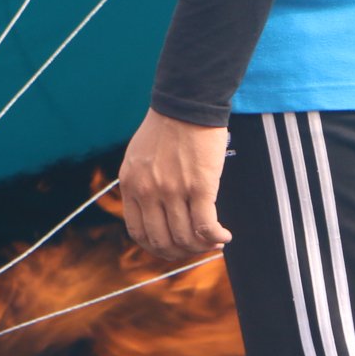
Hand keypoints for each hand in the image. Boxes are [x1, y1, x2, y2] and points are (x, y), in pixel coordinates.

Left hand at [118, 107, 231, 261]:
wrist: (187, 103)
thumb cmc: (167, 127)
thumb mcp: (138, 158)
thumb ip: (141, 184)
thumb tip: (154, 212)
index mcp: (130, 186)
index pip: (138, 232)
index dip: (156, 247)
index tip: (172, 248)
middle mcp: (147, 192)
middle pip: (162, 241)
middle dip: (181, 252)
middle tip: (196, 248)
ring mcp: (172, 191)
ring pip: (185, 238)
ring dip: (201, 247)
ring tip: (214, 242)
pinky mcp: (199, 187)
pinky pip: (206, 226)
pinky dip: (216, 238)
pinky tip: (224, 237)